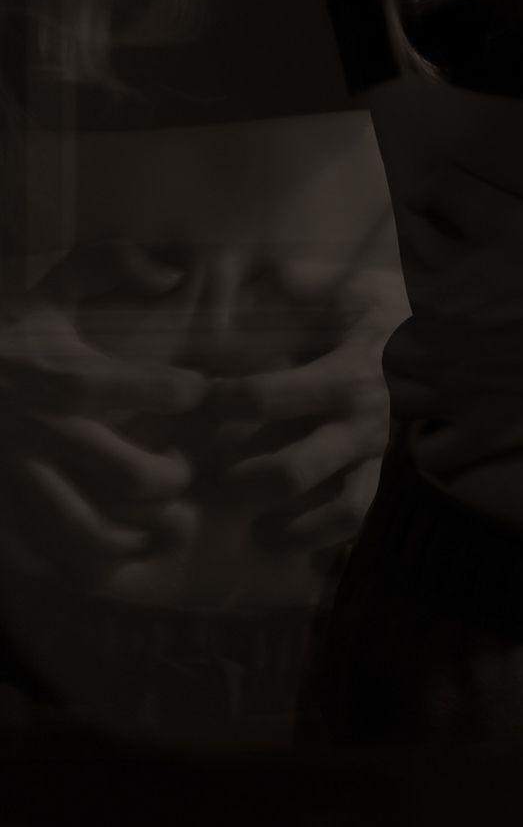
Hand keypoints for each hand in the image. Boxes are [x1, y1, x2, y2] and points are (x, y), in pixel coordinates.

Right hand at [0, 248, 204, 590]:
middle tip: (186, 462)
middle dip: (174, 476)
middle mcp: (34, 435)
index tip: (199, 388)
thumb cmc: (0, 334)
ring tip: (167, 518)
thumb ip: (109, 262)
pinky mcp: (2, 514)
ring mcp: (14, 482)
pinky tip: (121, 549)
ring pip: (90, 533)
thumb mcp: (46, 286)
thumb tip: (173, 272)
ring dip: (141, 534)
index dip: (173, 391)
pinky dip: (92, 564)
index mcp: (49, 376)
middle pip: (125, 476)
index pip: (120, 387)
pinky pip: (50, 557)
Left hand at [197, 242, 409, 557]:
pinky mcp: (385, 471)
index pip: (268, 396)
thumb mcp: (349, 286)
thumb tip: (241, 271)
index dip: (221, 402)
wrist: (456, 337)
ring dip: (287, 524)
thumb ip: (298, 282)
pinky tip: (281, 538)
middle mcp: (363, 420)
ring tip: (250, 527)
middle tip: (207, 472)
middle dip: (243, 477)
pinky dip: (321, 536)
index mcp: (347, 370)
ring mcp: (377, 452)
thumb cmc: (387, 311)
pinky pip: (357, 516)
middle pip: (294, 469)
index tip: (193, 400)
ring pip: (336, 506)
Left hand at [380, 163, 522, 476]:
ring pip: (406, 402)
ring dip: (416, 393)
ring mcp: (454, 398)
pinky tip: (443, 432)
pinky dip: (432, 446)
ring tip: (438, 385)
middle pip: (396, 352)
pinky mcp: (482, 434)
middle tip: (442, 339)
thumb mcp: (499, 212)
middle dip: (412, 344)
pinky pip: (434, 454)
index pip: (409, 288)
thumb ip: (450, 192)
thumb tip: (412, 185)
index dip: (430, 280)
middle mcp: (432, 352)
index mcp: (432, 298)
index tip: (454, 283)